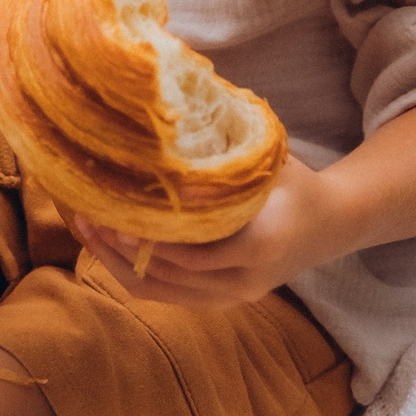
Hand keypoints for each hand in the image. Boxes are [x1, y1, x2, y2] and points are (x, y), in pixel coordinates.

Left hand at [66, 158, 346, 306]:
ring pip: (162, 291)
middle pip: (169, 274)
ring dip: (119, 262)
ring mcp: (233, 297)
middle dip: (121, 247)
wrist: (331, 225)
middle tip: (84, 215)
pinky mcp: (221, 301)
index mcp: (260, 243)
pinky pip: (168, 296)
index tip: (113, 212)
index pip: (194, 251)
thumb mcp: (268, 160)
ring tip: (86, 228)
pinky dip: (135, 273)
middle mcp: (245, 280)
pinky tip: (108, 246)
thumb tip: (171, 114)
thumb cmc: (295, 184)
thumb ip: (225, 150)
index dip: (150, 236)